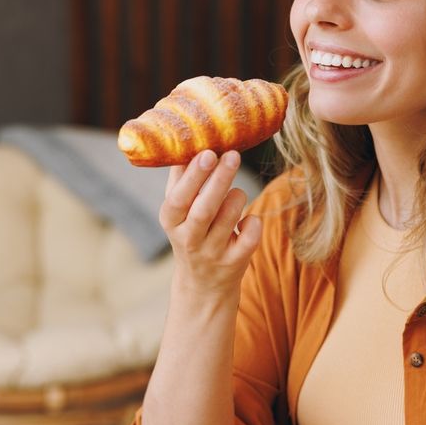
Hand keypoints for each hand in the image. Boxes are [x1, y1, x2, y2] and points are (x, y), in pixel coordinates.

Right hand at [160, 150, 261, 296]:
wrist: (202, 284)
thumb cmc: (191, 232)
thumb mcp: (178, 211)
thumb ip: (180, 178)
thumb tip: (186, 140)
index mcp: (171, 220)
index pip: (179, 198)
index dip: (193, 176)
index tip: (207, 152)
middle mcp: (189, 239)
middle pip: (204, 209)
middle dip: (219, 180)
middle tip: (232, 154)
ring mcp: (213, 253)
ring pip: (229, 219)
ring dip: (237, 197)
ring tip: (236, 191)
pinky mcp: (235, 263)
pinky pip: (250, 237)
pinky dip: (253, 222)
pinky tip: (248, 220)